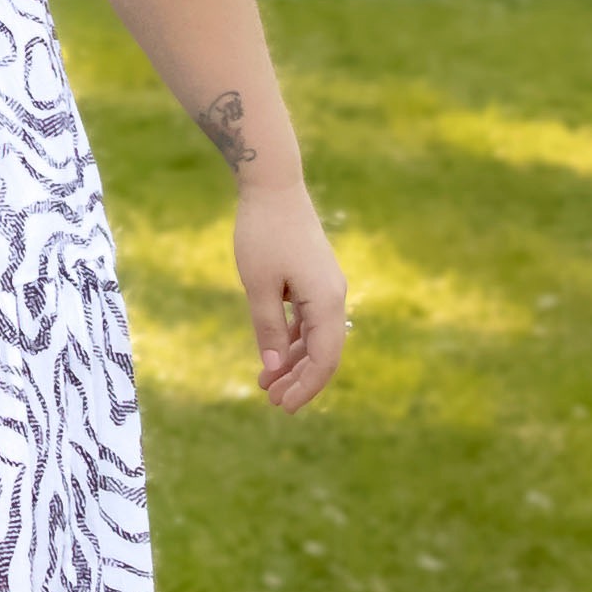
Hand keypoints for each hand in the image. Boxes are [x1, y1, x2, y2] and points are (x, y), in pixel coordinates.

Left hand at [234, 167, 347, 407]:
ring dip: (293, 362)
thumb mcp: (257, 285)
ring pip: (314, 337)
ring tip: (266, 385)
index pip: (324, 359)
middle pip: (323, 352)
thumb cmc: (262, 233)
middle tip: (272, 402)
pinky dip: (292, 339)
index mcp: (326, 300)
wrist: (273, 185)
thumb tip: (273, 368)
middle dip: (300, 380)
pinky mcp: (313, 278)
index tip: (284, 407)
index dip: (307, 387)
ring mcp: (325, 287)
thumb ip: (266, 328)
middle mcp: (333, 296)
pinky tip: (273, 357)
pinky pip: (308, 319)